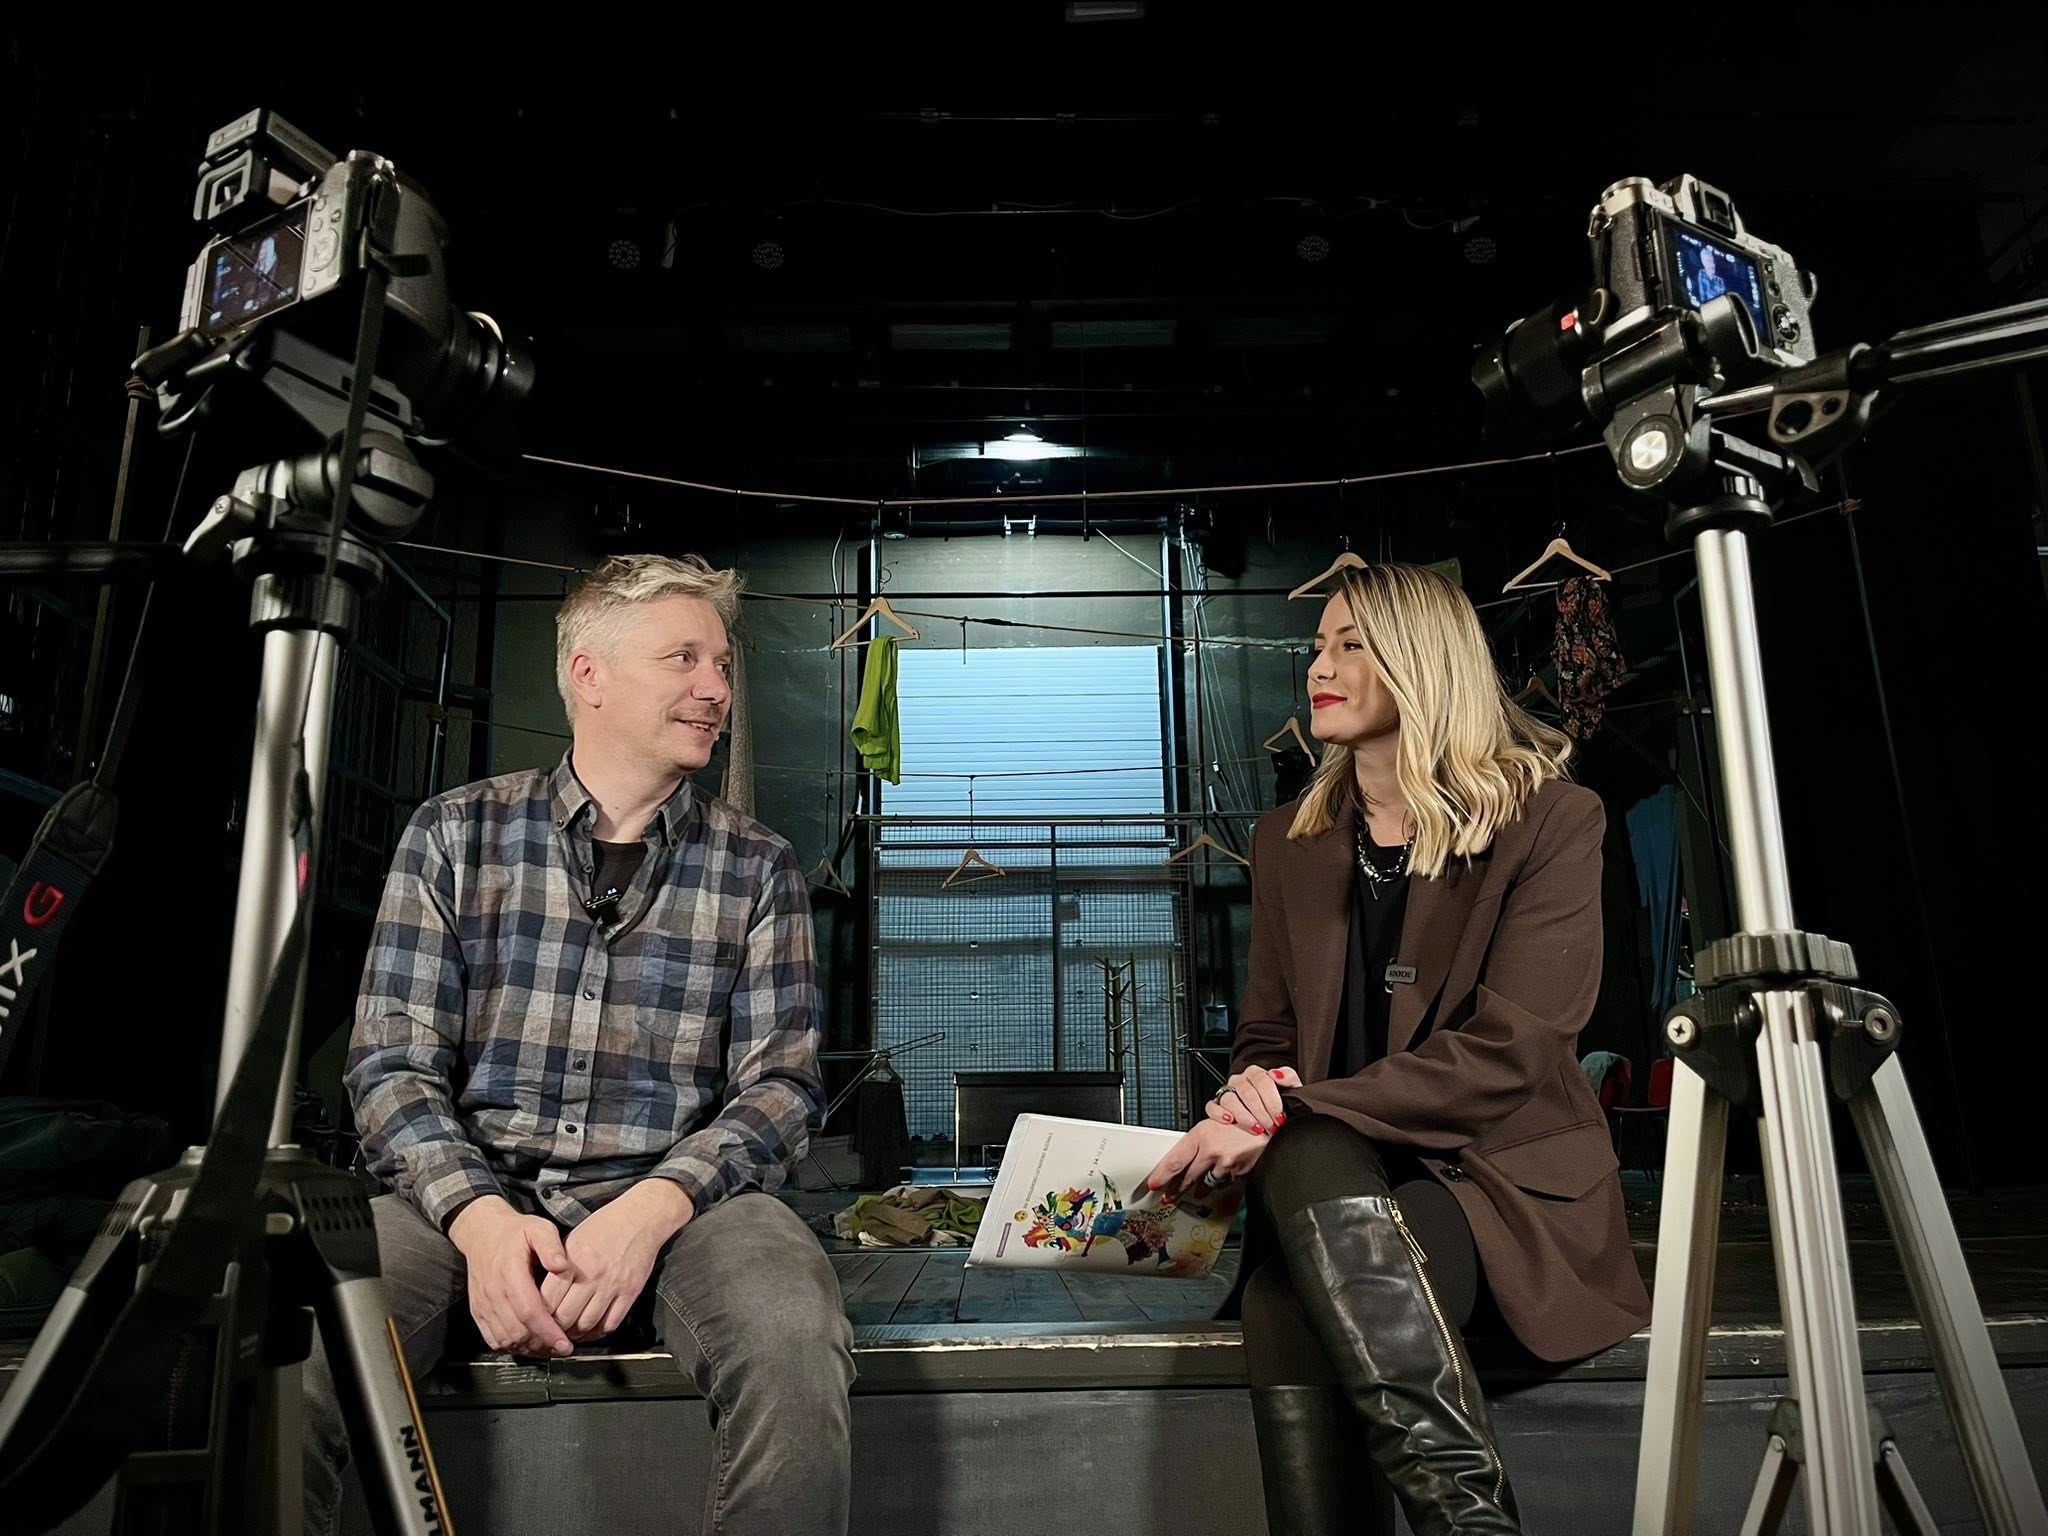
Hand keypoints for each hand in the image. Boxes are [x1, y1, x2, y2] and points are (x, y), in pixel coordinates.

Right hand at [448, 1196, 575, 1357]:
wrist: (482, 1233)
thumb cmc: (513, 1233)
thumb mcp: (538, 1228)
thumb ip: (551, 1246)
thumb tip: (563, 1265)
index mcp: (510, 1274)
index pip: (529, 1312)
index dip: (548, 1332)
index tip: (565, 1343)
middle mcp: (494, 1293)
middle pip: (518, 1332)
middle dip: (542, 1345)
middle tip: (563, 1347)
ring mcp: (484, 1305)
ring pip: (506, 1340)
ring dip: (529, 1348)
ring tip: (550, 1347)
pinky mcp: (479, 1312)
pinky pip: (493, 1339)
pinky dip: (512, 1347)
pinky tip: (529, 1344)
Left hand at [541, 1179, 695, 1342]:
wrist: (641, 1217)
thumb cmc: (606, 1225)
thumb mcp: (573, 1238)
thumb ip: (557, 1265)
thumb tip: (543, 1291)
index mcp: (573, 1259)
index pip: (548, 1299)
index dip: (538, 1314)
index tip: (536, 1319)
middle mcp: (592, 1275)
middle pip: (565, 1317)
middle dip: (554, 1328)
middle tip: (550, 1331)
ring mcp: (612, 1285)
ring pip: (587, 1324)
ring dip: (576, 1333)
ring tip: (570, 1332)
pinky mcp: (630, 1292)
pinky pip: (611, 1323)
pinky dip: (599, 1332)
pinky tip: (592, 1329)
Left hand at [1142, 1118, 1269, 1197]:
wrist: (1270, 1123)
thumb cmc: (1244, 1119)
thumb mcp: (1217, 1123)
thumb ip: (1201, 1141)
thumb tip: (1187, 1157)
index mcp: (1201, 1134)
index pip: (1174, 1160)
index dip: (1162, 1175)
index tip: (1154, 1183)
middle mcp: (1211, 1150)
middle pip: (1187, 1176)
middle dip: (1176, 1189)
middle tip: (1168, 1196)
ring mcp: (1225, 1163)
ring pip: (1205, 1183)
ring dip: (1199, 1189)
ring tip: (1195, 1192)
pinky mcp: (1238, 1172)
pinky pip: (1224, 1182)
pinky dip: (1221, 1181)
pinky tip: (1222, 1176)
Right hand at [1204, 1064, 1300, 1135]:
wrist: (1269, 1118)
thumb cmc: (1278, 1104)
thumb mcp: (1290, 1090)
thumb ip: (1289, 1078)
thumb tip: (1278, 1075)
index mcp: (1256, 1074)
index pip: (1262, 1080)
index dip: (1272, 1100)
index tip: (1280, 1116)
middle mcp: (1240, 1081)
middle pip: (1247, 1092)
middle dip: (1261, 1112)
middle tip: (1271, 1127)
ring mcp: (1227, 1092)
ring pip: (1229, 1099)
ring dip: (1244, 1116)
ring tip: (1256, 1128)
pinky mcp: (1216, 1105)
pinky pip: (1212, 1106)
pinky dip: (1219, 1113)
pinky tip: (1230, 1120)